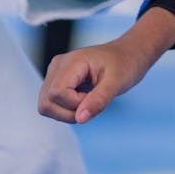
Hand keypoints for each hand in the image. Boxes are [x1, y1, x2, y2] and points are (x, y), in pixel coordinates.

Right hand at [38, 7, 174, 123]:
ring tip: (89, 99)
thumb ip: (98, 101)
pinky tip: (84, 99)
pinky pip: (52, 104)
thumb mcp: (117, 83)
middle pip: (46, 103)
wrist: (128, 54)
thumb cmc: (125, 64)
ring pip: (46, 106)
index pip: (56, 93)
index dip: (75, 104)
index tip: (95, 97)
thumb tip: (79, 119)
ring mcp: (55, 73)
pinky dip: (68, 109)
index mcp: (71, 62)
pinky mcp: (57, 81)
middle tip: (92, 101)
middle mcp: (57, 65)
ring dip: (68, 112)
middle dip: (69, 112)